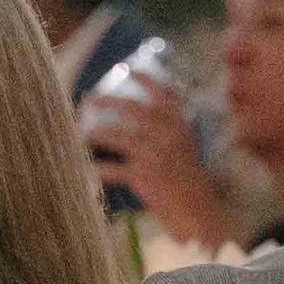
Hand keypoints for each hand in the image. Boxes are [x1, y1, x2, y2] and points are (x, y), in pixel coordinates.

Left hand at [81, 64, 242, 250]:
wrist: (201, 213)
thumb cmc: (197, 186)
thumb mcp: (190, 152)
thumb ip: (173, 136)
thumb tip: (147, 124)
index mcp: (182, 126)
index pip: (165, 95)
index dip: (147, 81)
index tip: (131, 69)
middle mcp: (167, 134)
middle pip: (132, 108)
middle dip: (107, 101)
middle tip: (89, 98)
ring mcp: (154, 153)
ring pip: (118, 135)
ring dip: (97, 132)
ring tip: (82, 132)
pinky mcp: (143, 175)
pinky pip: (114, 169)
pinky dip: (100, 170)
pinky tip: (87, 169)